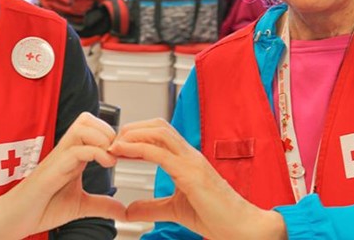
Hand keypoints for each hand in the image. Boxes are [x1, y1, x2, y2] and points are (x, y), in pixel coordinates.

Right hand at [0, 112, 125, 237]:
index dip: (111, 134)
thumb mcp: (80, 205)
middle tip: (118, 152)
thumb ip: (101, 205)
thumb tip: (122, 209)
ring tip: (111, 157)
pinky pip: (75, 150)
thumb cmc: (42, 208)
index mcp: (73, 156)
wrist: (15, 219)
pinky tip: (106, 164)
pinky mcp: (52, 170)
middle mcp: (66, 152)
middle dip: (108, 130)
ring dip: (102, 138)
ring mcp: (58, 158)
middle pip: (86, 119)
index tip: (123, 152)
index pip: (92, 127)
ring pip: (81, 127)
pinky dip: (95, 153)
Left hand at [110, 119, 285, 239]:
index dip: (137, 134)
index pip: (160, 134)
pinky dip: (138, 149)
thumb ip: (152, 208)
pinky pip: (160, 153)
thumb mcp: (175, 210)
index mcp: (187, 160)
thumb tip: (129, 210)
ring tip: (114, 143)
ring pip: (159, 132)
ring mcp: (192, 162)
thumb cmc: (216, 217)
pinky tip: (122, 152)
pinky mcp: (191, 174)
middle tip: (112, 140)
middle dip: (133, 128)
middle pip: (158, 125)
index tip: (118, 144)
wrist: (241, 228)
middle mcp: (190, 155)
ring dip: (133, 134)